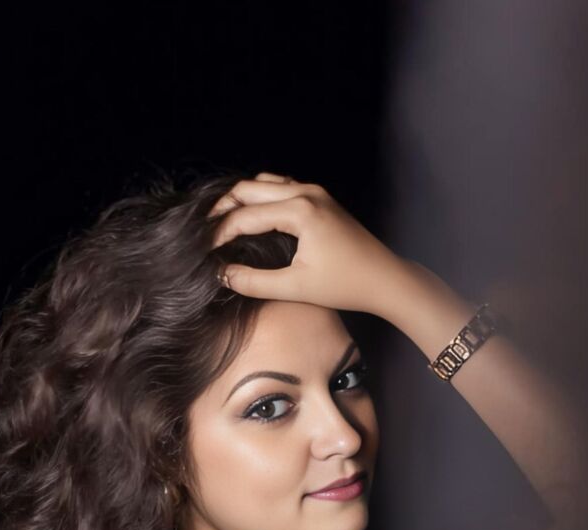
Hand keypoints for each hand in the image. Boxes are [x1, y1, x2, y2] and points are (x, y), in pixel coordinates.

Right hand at [207, 172, 402, 315]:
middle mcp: (306, 192)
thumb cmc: (345, 285)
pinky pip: (281, 186)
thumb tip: (222, 275)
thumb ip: (255, 282)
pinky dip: (261, 196)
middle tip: (203, 230)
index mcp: (300, 211)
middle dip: (223, 208)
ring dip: (241, 198)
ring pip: (265, 183)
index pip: (245, 216)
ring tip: (222, 221)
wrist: (384, 279)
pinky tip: (251, 216)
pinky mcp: (320, 198)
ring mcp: (314, 192)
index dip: (219, 233)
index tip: (202, 250)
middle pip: (249, 188)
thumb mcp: (296, 288)